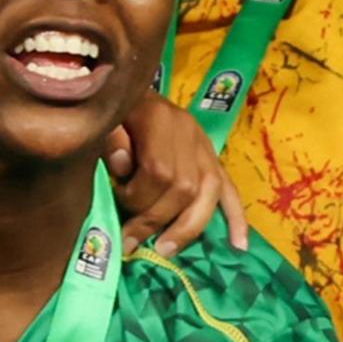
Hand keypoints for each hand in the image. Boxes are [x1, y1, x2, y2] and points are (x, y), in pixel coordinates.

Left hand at [103, 94, 249, 255]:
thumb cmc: (112, 115)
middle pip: (185, 187)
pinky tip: (239, 245)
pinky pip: (230, 190)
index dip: (138, 199)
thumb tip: (124, 165)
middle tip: (133, 239)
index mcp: (160, 117)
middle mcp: (189, 131)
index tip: (118, 212)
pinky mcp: (213, 159)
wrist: (130, 91)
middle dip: (157, 218)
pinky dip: (236, 219)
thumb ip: (110, 141)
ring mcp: (204, 146)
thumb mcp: (103, 122)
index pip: (159, 171)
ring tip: (166, 249)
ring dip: (187, 227)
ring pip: (208, 193)